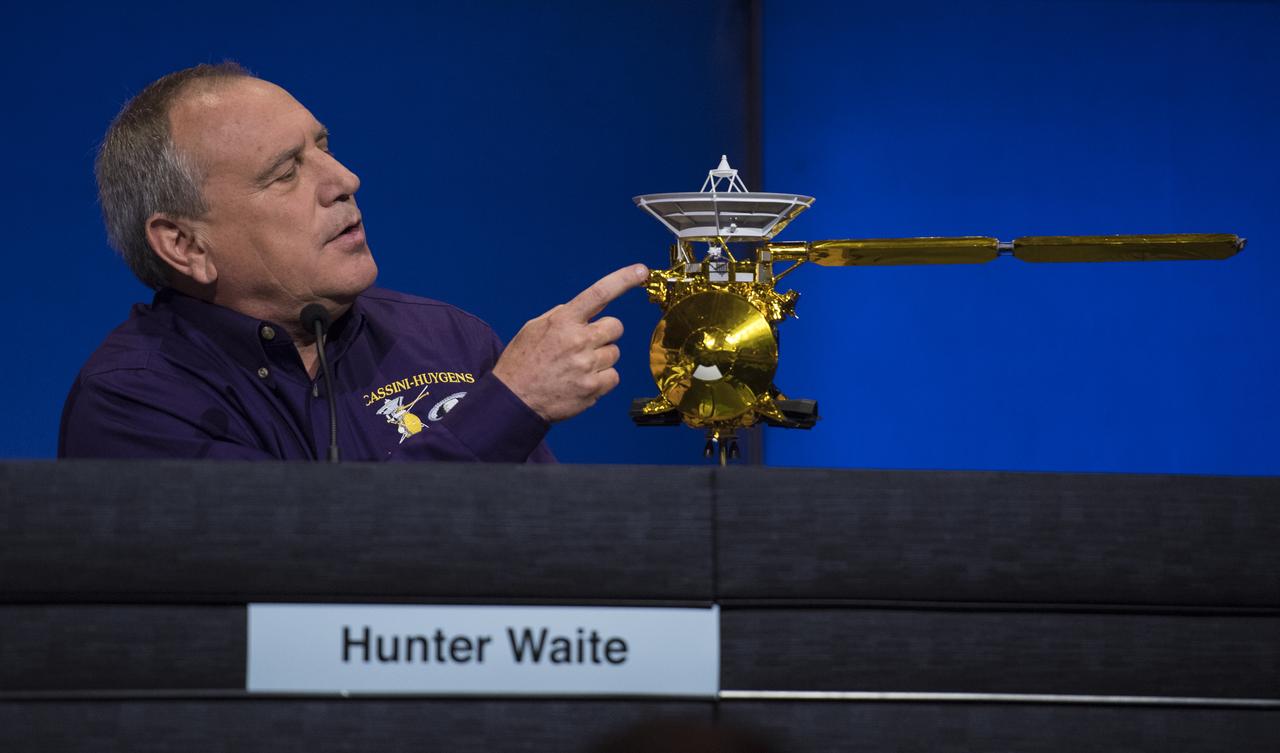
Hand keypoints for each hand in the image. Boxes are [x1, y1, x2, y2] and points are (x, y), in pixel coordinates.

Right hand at [492, 264, 647, 422]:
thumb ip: (561, 316)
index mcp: (563, 321)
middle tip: (585, 344)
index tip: (641, 270)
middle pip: (615, 327)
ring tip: (577, 367)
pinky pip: (613, 376)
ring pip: (614, 353)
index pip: (599, 293)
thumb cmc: (522, 363)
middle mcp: (578, 340)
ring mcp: (587, 365)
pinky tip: (581, 381)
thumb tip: (585, 309)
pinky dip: (601, 379)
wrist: (513, 401)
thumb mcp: (533, 329)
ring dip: (601, 358)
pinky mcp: (593, 388)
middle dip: (605, 333)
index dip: (624, 279)